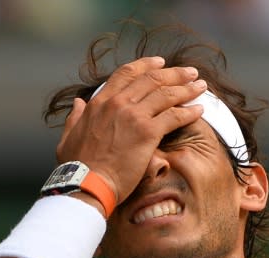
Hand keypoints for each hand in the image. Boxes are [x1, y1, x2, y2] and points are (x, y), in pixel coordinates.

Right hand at [56, 56, 206, 205]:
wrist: (86, 183)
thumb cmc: (76, 167)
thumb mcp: (68, 137)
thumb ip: (75, 118)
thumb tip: (79, 103)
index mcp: (100, 102)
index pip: (126, 73)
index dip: (146, 65)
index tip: (161, 63)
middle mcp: (118, 103)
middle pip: (152, 79)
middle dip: (174, 74)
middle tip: (190, 72)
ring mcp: (134, 116)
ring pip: (166, 94)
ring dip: (187, 88)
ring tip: (200, 87)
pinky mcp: (148, 132)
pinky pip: (174, 116)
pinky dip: (189, 112)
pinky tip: (199, 110)